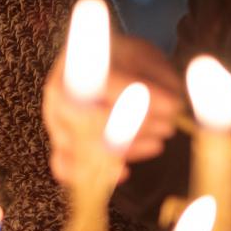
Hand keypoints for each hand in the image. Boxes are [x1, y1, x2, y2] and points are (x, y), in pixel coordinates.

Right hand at [43, 32, 183, 182]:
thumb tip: (173, 107)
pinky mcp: (61, 147)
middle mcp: (59, 94)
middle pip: (90, 120)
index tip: (173, 104)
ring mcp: (57, 122)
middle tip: (167, 125)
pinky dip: (95, 174)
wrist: (99, 68)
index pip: (108, 83)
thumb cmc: (122, 61)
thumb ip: (158, 78)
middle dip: (135, 127)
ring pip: (84, 146)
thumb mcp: (144, 55)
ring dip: (127, 148)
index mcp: (78, 62)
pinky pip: (67, 168)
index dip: (142, 96)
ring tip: (158, 140)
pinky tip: (124, 172)